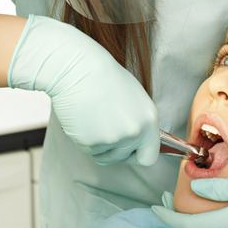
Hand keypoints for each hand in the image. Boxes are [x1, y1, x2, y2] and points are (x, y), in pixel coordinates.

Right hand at [9, 15, 158, 164]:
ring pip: (104, 155)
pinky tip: (82, 118)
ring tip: (93, 119)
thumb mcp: (134, 99)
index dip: (137, 156)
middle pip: (123, 158)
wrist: (78, 69)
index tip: (129, 152)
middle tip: (102, 130)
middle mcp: (134, 133)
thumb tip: (134, 141)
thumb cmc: (104, 77)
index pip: (149, 157)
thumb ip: (137, 122)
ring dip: (98, 144)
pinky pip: (88, 149)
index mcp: (149, 121)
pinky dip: (84, 138)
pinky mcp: (91, 142)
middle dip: (113, 150)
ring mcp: (113, 139)